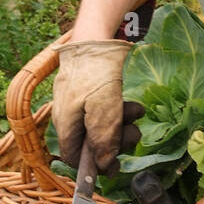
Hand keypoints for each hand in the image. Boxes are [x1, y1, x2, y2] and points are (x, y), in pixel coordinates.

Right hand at [52, 40, 143, 170]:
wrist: (96, 36)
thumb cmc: (96, 73)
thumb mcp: (103, 109)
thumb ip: (103, 138)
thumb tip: (105, 166)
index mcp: (66, 123)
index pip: (75, 157)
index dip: (95, 165)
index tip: (117, 165)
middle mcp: (70, 116)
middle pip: (92, 143)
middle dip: (116, 141)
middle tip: (133, 133)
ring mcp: (80, 104)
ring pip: (103, 126)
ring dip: (123, 124)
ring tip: (137, 112)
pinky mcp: (92, 93)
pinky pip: (107, 110)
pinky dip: (121, 111)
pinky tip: (134, 105)